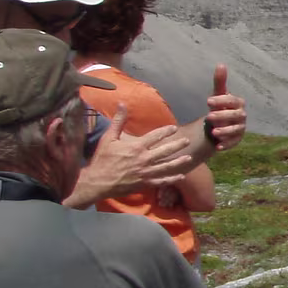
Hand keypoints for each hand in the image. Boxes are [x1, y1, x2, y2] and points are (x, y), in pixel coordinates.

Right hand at [78, 108, 195, 199]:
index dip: (166, 131)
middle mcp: (144, 159)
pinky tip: (181, 176)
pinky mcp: (145, 183)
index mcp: (137, 147)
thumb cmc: (102, 159)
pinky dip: (172, 179)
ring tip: (189, 157)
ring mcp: (146, 172)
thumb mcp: (109, 138)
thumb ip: (118, 121)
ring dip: (179, 161)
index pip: (156, 136)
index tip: (174, 128)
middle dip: (178, 145)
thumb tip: (122, 104)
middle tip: (187, 141)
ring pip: (167, 166)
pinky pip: (162, 181)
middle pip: (166, 151)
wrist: (98, 182)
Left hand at [203, 65, 246, 152]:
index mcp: (238, 103)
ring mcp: (240, 128)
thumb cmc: (219, 108)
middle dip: (223, 116)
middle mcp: (241, 116)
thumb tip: (221, 64)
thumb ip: (220, 82)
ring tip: (213, 132)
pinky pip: (233, 143)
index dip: (221, 101)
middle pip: (235, 116)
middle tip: (209, 117)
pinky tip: (218, 147)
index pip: (232, 101)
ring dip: (225, 131)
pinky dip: (226, 145)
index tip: (208, 101)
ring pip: (235, 130)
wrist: (219, 124)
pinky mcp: (236, 140)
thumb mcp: (218, 95)